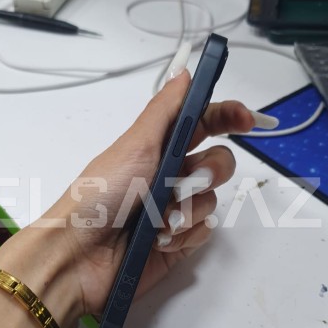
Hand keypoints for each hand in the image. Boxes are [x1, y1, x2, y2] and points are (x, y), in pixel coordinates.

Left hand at [36, 71, 254, 320]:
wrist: (80, 255)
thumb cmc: (99, 196)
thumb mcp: (134, 145)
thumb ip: (165, 110)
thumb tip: (185, 72)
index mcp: (157, 147)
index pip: (203, 123)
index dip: (228, 117)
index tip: (247, 121)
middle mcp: (169, 175)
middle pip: (217, 163)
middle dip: (208, 172)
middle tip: (182, 182)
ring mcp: (174, 209)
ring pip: (212, 200)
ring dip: (187, 209)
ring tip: (157, 219)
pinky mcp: (178, 241)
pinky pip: (204, 231)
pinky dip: (184, 234)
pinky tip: (158, 239)